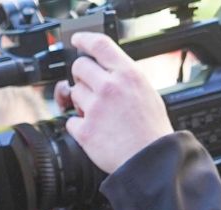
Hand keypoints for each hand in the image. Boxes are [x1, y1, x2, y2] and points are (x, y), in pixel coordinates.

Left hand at [61, 32, 173, 174]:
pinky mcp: (84, 129)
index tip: (77, 41)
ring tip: (99, 114)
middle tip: (88, 87)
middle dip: (80, 76)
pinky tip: (95, 130)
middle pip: (78, 67)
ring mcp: (95, 108)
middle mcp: (109, 87)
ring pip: (73, 94)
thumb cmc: (150, 128)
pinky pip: (70, 120)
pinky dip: (78, 126)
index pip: (100, 45)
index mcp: (128, 74)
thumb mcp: (145, 90)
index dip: (84, 40)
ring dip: (81, 103)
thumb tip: (105, 70)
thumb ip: (124, 77)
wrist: (150, 158)